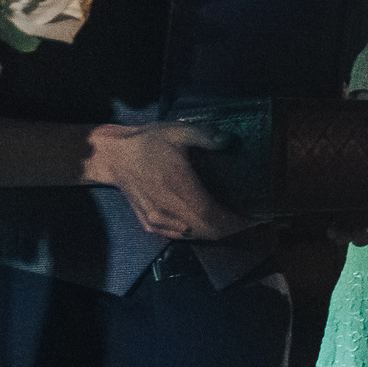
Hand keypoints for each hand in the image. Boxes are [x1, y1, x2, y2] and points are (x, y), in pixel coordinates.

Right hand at [85, 121, 250, 240]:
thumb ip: (206, 136)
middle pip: (208, 232)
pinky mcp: (149, 224)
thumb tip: (230, 141)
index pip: (214, 218)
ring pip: (194, 235)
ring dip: (214, 232)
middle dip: (230, 229)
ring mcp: (158, 221)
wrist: (114, 157)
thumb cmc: (148, 143)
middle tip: (247, 220)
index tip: (253, 219)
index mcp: (180, 190)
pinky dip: (196, 232)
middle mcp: (169, 211)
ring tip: (231, 220)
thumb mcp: (178, 131)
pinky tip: (206, 221)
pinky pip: (179, 235)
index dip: (236, 224)